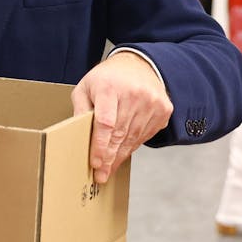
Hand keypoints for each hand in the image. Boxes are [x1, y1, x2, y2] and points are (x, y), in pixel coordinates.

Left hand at [71, 51, 172, 183]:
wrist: (138, 65)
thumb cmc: (106, 79)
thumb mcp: (86, 88)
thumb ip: (80, 110)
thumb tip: (78, 136)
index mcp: (110, 87)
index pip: (105, 122)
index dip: (100, 145)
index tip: (96, 163)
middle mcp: (134, 95)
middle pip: (120, 134)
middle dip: (109, 158)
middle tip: (100, 175)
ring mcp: (152, 102)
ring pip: (133, 138)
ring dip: (120, 155)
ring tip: (109, 169)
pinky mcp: (163, 110)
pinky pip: (145, 135)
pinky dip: (132, 146)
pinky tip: (122, 153)